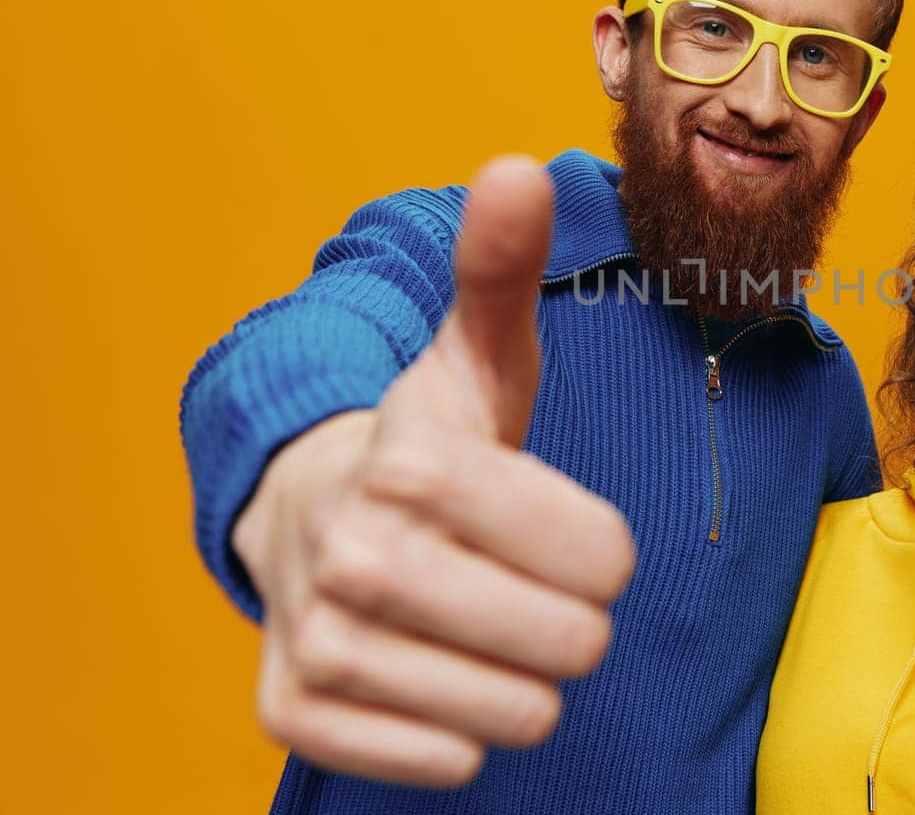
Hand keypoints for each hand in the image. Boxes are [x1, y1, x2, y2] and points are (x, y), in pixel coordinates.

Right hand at [231, 156, 636, 786]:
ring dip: (521, 678)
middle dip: (568, 618)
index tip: (554, 525)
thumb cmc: (428, 440)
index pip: (606, 558)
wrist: (306, 513)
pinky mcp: (300, 715)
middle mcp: (358, 558)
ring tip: (476, 621)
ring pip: (522, 716)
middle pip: (573, 643)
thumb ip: (503, 272)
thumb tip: (518, 167)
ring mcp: (323, 644)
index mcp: (417, 465)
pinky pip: (450, 766)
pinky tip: (429, 670)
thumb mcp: (476, 357)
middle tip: (518, 579)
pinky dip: (459, 729)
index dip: (599, 548)